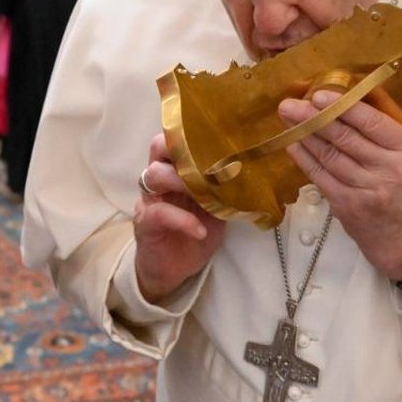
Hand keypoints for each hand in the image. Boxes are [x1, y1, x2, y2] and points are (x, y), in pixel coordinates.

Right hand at [135, 133, 225, 302]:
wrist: (173, 270)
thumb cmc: (196, 232)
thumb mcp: (216, 208)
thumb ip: (225, 189)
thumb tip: (255, 174)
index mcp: (176, 170)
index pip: (175, 138)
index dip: (191, 132)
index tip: (217, 137)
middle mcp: (159, 179)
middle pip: (158, 146)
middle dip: (182, 149)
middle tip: (206, 163)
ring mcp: (149, 199)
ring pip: (154, 174)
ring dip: (182, 181)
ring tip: (204, 194)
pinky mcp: (145, 223)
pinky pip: (159, 212)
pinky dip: (182, 219)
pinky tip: (199, 230)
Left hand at [281, 90, 401, 281]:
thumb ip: (378, 133)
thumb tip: (337, 103)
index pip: (372, 122)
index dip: (342, 107)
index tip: (318, 95)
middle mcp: (388, 169)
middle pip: (345, 138)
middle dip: (314, 117)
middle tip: (290, 104)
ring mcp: (366, 189)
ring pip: (329, 155)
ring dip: (304, 135)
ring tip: (288, 119)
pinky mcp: (347, 204)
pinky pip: (320, 175)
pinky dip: (304, 158)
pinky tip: (292, 144)